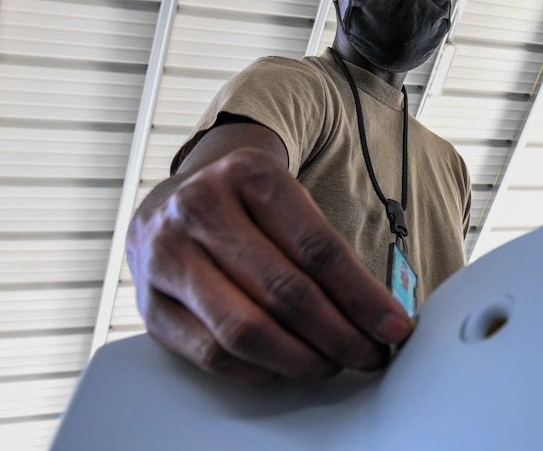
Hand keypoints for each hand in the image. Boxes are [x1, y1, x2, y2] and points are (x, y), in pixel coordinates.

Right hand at [126, 142, 412, 382]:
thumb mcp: (285, 199)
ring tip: (332, 363)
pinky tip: (285, 367)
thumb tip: (379, 312)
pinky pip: (211, 353)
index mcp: (249, 174)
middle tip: (370, 353)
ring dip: (300, 359)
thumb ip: (324, 247)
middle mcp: (200, 208)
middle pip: (284, 291)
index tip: (394, 324)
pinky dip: (258, 369)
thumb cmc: (244, 206)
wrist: (173, 201)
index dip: (361, 295)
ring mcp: (166, 255)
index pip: (317, 247)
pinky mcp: (148, 304)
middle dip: (338, 334)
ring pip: (245, 329)